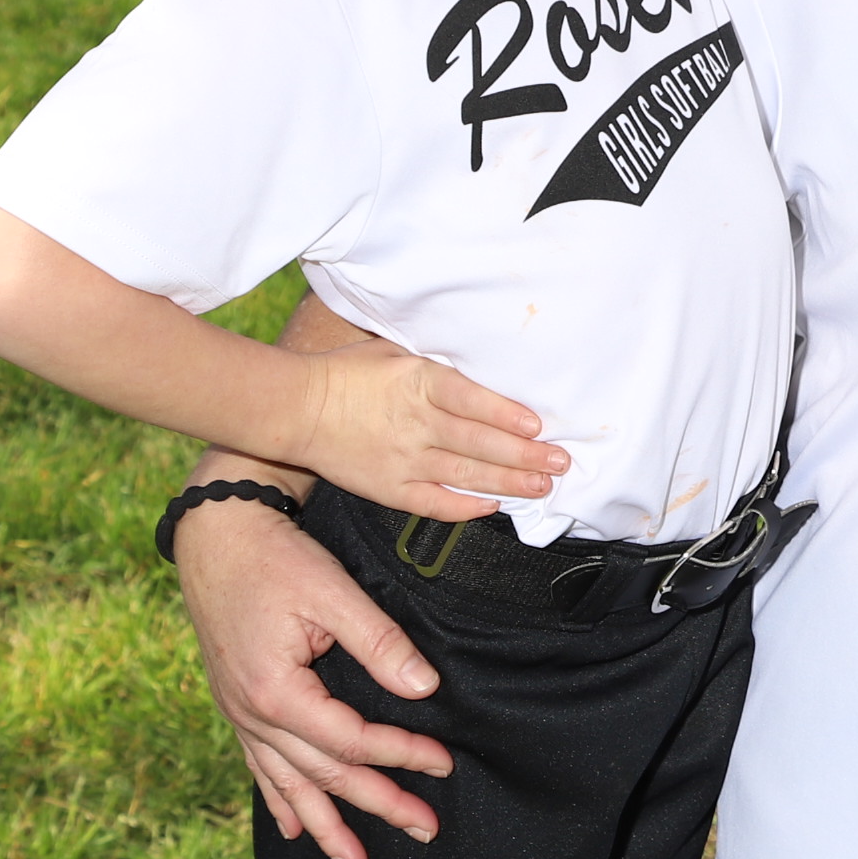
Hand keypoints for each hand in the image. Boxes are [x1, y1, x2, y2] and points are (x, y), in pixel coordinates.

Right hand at [177, 485, 453, 858]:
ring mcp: (239, 715)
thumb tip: (424, 688)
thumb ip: (378, 642)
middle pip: (323, 775)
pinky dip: (280, 802)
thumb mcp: (332, 592)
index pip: (350, 741)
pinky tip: (294, 830)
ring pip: (288, 785)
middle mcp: (251, 715)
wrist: (215, 533)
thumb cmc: (273, 557)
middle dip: (376, 804)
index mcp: (276, 693)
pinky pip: (260, 767)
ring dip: (325, 825)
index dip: (401, 754)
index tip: (443, 763)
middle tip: (424, 829)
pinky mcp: (236, 705)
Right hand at [294, 344, 563, 523]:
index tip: (538, 426)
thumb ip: (438, 365)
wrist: (297, 408)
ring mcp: (403, 459)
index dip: (506, 415)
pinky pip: (433, 503)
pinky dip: (464, 507)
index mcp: (418, 383)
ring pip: (465, 475)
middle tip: (559, 462)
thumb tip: (482, 364)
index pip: (471, 401)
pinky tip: (492, 506)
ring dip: (507, 482)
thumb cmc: (350, 373)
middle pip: (478, 443)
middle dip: (524, 455)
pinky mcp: (389, 488)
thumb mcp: (396, 351)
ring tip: (541, 486)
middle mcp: (415, 423)